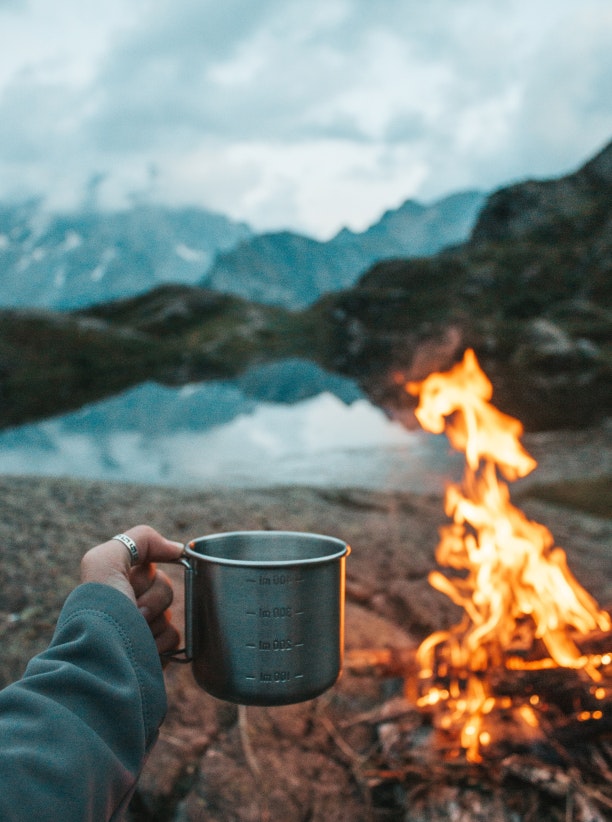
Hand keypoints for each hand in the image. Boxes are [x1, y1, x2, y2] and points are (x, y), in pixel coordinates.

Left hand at [80, 525, 183, 654]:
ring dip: (155, 623)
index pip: (150, 567)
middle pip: (165, 587)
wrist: (102, 661)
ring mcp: (142, 629)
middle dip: (153, 598)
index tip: (136, 582)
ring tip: (134, 633)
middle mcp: (128, 604)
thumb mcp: (105, 560)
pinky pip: (175, 638)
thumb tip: (177, 549)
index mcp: (115, 583)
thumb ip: (139, 540)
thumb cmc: (101, 609)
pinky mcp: (154, 653)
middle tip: (134, 610)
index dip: (147, 575)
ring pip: (171, 613)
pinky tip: (144, 648)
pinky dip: (162, 643)